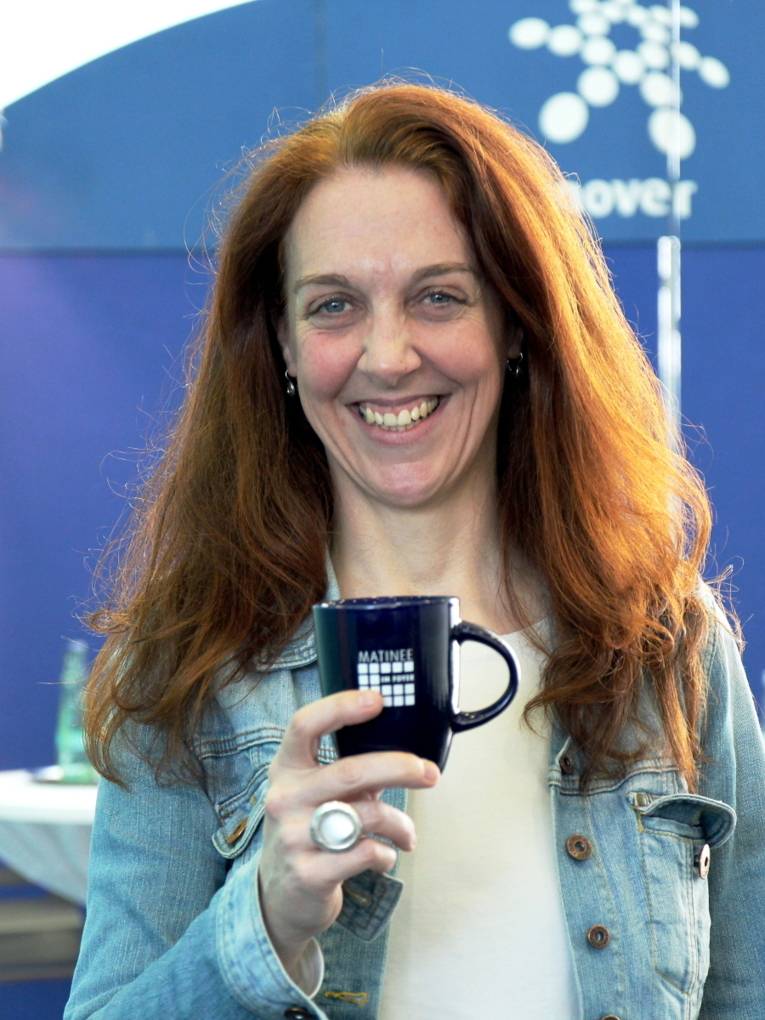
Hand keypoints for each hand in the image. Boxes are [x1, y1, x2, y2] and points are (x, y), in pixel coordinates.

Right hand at [258, 688, 439, 972]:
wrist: (279, 896)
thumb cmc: (309, 830)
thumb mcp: (313, 794)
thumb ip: (346, 771)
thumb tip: (402, 753)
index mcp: (286, 768)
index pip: (304, 725)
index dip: (340, 707)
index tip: (378, 700)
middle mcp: (285, 798)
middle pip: (350, 772)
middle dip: (398, 768)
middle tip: (429, 773)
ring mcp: (293, 837)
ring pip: (366, 816)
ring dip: (399, 824)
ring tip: (408, 834)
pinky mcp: (308, 873)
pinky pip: (365, 853)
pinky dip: (385, 855)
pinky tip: (384, 857)